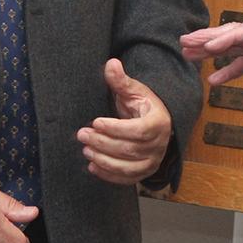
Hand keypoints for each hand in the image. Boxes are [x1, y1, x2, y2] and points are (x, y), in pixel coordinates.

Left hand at [76, 58, 172, 184]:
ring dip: (103, 159)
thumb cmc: (143, 105)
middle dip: (102, 142)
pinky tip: (92, 165)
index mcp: (160, 122)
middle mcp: (160, 145)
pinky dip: (108, 175)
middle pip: (129, 149)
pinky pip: (126, 179)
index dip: (116, 128)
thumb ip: (121, 80)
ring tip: (85, 149)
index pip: (138, 130)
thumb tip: (111, 63)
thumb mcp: (134, 90)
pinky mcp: (144, 172)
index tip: (96, 122)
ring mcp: (153, 161)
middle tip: (82, 134)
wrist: (154, 122)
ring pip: (126, 167)